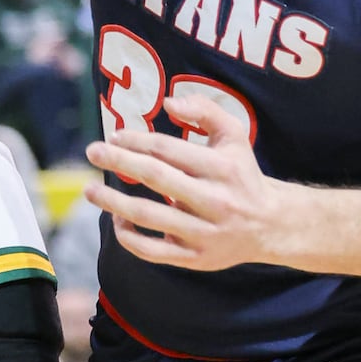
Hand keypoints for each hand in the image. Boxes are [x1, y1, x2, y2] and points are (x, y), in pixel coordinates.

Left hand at [84, 94, 284, 270]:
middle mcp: (214, 201)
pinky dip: (130, 238)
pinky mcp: (197, 258)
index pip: (170, 150)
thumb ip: (205, 110)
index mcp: (222, 168)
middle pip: (157, 178)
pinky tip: (117, 220)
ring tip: (90, 190)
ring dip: (114, 202)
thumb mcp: (234, 134)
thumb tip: (169, 103)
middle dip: (120, 163)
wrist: (270, 225)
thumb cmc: (242, 172)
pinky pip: (155, 252)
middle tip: (92, 151)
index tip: (114, 135)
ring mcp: (205, 233)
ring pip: (151, 216)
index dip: (138, 141)